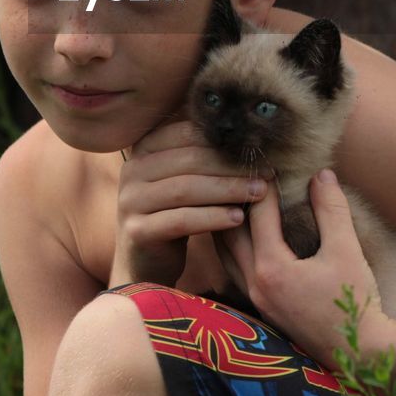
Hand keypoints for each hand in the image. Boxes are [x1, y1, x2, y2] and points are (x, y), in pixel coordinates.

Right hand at [110, 119, 269, 286]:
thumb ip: (203, 156)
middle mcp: (131, 170)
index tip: (260, 152)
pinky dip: (212, 218)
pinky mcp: (136, 230)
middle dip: (231, 167)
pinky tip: (237, 218)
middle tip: (266, 174)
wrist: (147, 261)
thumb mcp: (186, 179)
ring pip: (186, 189)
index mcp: (144, 148)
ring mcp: (129, 201)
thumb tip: (251, 134)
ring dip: (227, 190)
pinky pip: (180, 220)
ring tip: (258, 194)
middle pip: (189, 161)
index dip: (225, 142)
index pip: (188, 135)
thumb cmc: (175, 212)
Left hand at [220, 169, 393, 366]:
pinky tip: (244, 239)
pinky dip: (233, 249)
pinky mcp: (261, 310)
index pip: (258, 215)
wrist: (363, 354)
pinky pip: (234, 271)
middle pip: (230, 234)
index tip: (268, 164)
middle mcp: (255, 285)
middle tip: (243, 178)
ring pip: (226, 255)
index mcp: (272, 268)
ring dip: (229, 227)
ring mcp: (255, 301)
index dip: (264, 186)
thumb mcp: (347, 250)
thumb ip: (331, 210)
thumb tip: (322, 174)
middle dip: (236, 204)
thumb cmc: (356, 302)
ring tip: (236, 202)